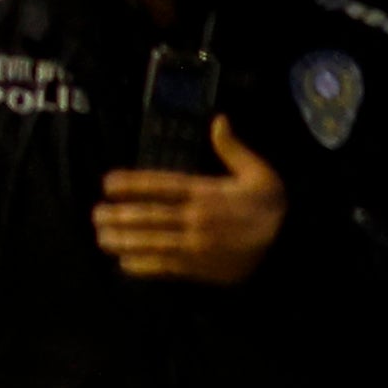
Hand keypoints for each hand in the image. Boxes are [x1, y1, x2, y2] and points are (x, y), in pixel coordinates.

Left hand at [90, 120, 286, 284]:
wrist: (292, 248)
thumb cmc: (272, 208)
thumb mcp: (260, 173)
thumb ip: (234, 148)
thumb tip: (219, 119)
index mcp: (208, 193)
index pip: (163, 185)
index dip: (133, 184)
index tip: (107, 183)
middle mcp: (198, 219)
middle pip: (151, 216)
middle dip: (120, 215)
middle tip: (95, 214)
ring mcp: (198, 246)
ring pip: (153, 243)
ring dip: (125, 240)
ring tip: (101, 237)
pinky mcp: (202, 268)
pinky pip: (168, 268)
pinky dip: (144, 266)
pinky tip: (124, 263)